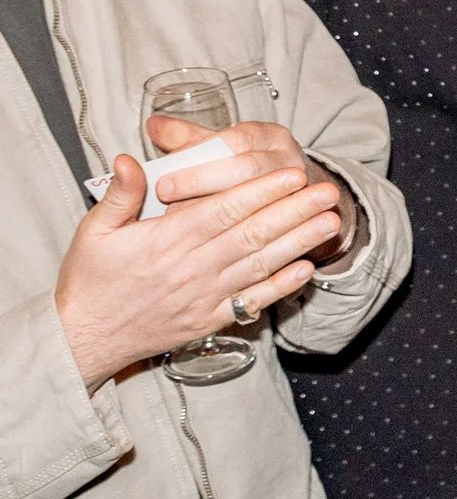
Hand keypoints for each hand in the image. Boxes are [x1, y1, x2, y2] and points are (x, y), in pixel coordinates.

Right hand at [53, 120, 347, 390]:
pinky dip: (282, 286)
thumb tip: (131, 158)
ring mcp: (204, 296)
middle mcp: (192, 268)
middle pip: (252, 234)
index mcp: (166, 241)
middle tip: (328, 191)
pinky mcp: (210, 320)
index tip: (291, 173)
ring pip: (260, 265)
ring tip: (330, 222)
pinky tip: (307, 269)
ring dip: (299, 243)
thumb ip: (119, 194)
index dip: (261, 191)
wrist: (84, 339)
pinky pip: (252, 301)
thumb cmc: (90, 281)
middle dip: (294, 211)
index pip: (223, 210)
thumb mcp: (94, 231)